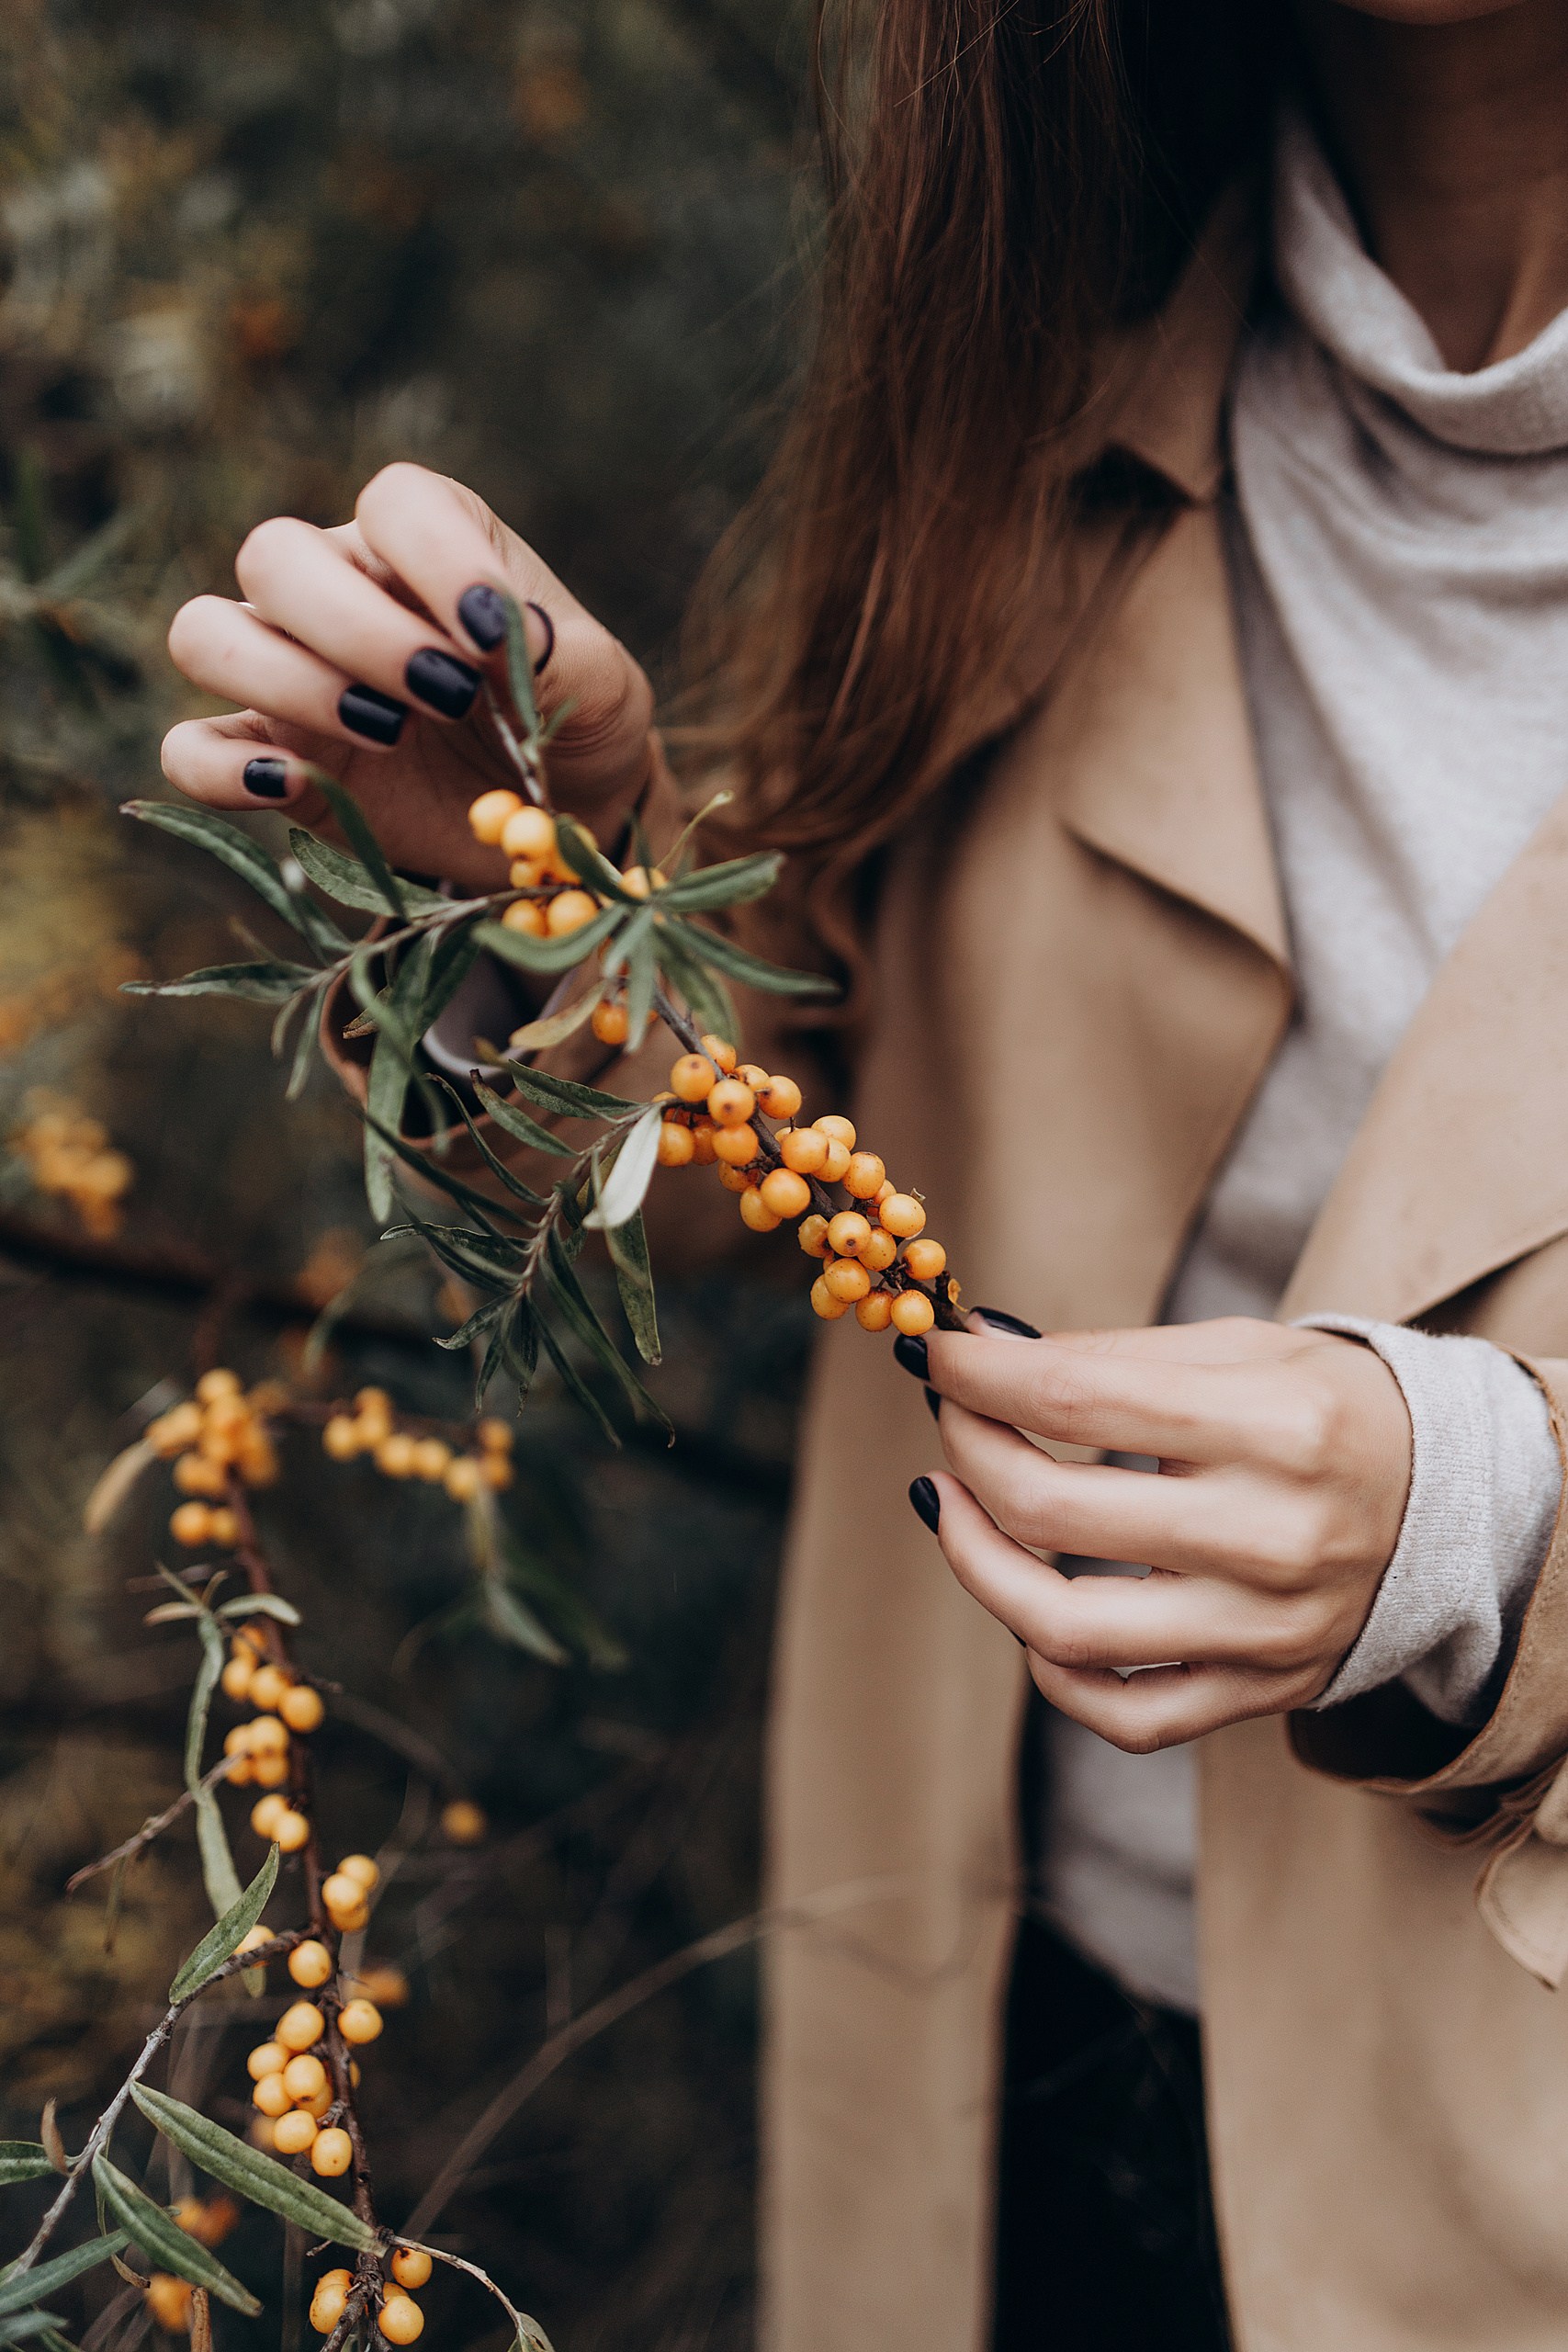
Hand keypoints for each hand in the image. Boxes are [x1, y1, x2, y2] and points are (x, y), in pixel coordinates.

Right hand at [160, 463, 654, 891]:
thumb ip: (562, 652)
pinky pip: (189, 748)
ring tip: (385, 732)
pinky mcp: (270, 758)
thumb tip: (503, 633)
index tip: (494, 634)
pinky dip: (221, 768)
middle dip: (356, 629)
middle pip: (274, 555)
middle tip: (444, 696)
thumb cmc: (576, 726)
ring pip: (206, 633)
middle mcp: (341, 587)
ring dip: (284, 680)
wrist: (557, 819)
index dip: (434, 555)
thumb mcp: (604, 690)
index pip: (394, 501)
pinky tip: (295, 786)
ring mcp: (290, 671)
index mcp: (427, 542)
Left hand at [910, 1315, 1411, 1751]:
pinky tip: (1022, 1608)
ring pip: (1065, 1629)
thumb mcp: (1240, 1348)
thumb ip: (1109, 1355)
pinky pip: (1124, 1714)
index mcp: (1276, 1426)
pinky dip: (1050, 1671)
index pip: (1075, 1399)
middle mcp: (1274, 1536)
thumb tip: (980, 1350)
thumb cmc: (1328, 1409)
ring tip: (948, 1502)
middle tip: (949, 1417)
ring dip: (973, 1560)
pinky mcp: (1260, 1691)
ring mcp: (1267, 1629)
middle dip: (966, 1448)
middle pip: (1052, 1510)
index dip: (978, 1375)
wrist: (1452, 1503)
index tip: (933, 1354)